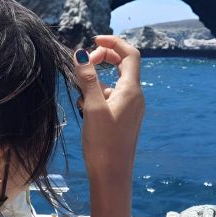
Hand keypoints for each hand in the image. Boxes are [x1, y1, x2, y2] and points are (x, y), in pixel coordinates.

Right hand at [73, 35, 145, 216]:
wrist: (112, 176)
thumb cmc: (103, 144)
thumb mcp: (92, 107)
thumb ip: (87, 79)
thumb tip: (81, 53)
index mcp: (132, 91)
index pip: (129, 55)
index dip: (113, 42)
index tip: (93, 40)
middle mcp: (135, 97)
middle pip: (123, 65)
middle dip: (103, 59)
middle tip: (84, 62)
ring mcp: (130, 108)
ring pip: (113, 83)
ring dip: (95, 82)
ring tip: (80, 97)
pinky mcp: (123, 119)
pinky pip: (111, 98)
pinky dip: (97, 96)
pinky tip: (84, 109)